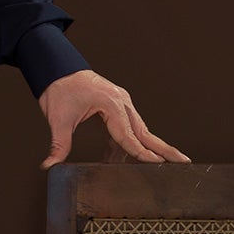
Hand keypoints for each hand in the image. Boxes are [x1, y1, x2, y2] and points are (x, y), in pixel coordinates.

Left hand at [38, 69, 189, 168]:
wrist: (57, 68)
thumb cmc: (60, 89)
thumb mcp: (58, 119)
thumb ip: (58, 144)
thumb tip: (49, 165)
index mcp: (111, 103)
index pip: (128, 135)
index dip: (141, 152)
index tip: (157, 163)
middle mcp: (121, 102)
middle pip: (144, 131)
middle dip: (163, 148)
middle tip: (183, 162)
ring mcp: (120, 103)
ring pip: (138, 130)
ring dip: (144, 148)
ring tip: (159, 165)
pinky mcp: (115, 106)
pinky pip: (125, 128)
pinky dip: (124, 144)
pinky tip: (118, 160)